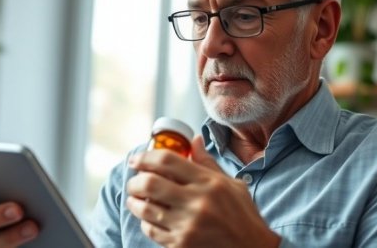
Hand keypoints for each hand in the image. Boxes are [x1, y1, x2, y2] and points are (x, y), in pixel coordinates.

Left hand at [126, 135, 279, 247]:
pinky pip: (151, 229)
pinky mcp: (181, 245)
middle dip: (135, 181)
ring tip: (135, 198)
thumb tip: (194, 140)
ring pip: (145, 208)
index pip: (167, 161)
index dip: (145, 157)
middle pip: (150, 183)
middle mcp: (197, 203)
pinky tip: (149, 217)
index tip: (136, 159)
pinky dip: (145, 221)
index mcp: (209, 183)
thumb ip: (207, 163)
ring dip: (134, 201)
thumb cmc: (243, 216)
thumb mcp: (231, 184)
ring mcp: (187, 226)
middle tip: (134, 181)